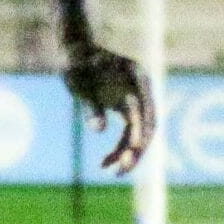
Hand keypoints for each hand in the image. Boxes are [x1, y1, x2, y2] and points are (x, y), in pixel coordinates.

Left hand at [66, 41, 154, 176]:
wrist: (75, 52)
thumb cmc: (76, 64)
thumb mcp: (79, 82)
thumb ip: (90, 105)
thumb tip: (98, 130)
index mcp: (137, 77)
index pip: (146, 110)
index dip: (140, 132)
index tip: (132, 151)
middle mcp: (142, 89)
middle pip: (148, 126)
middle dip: (136, 150)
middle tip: (121, 171)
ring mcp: (136, 99)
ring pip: (139, 133)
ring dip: (127, 154)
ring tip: (111, 171)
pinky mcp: (126, 108)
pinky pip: (127, 133)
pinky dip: (118, 149)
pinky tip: (104, 163)